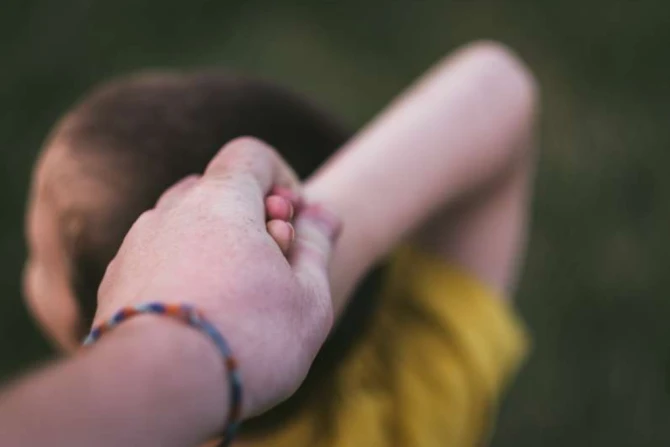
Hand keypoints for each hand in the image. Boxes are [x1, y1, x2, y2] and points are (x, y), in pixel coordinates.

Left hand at [94, 137, 340, 417]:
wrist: (157, 389)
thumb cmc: (249, 338)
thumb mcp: (309, 295)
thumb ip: (318, 245)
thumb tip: (322, 214)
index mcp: (222, 199)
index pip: (251, 154)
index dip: (281, 180)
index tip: (292, 223)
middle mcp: (172, 210)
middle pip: (218, 191)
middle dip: (250, 218)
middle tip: (270, 266)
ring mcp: (137, 244)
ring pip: (185, 226)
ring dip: (215, 248)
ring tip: (234, 300)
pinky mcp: (115, 280)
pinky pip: (158, 259)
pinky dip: (183, 274)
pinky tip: (197, 319)